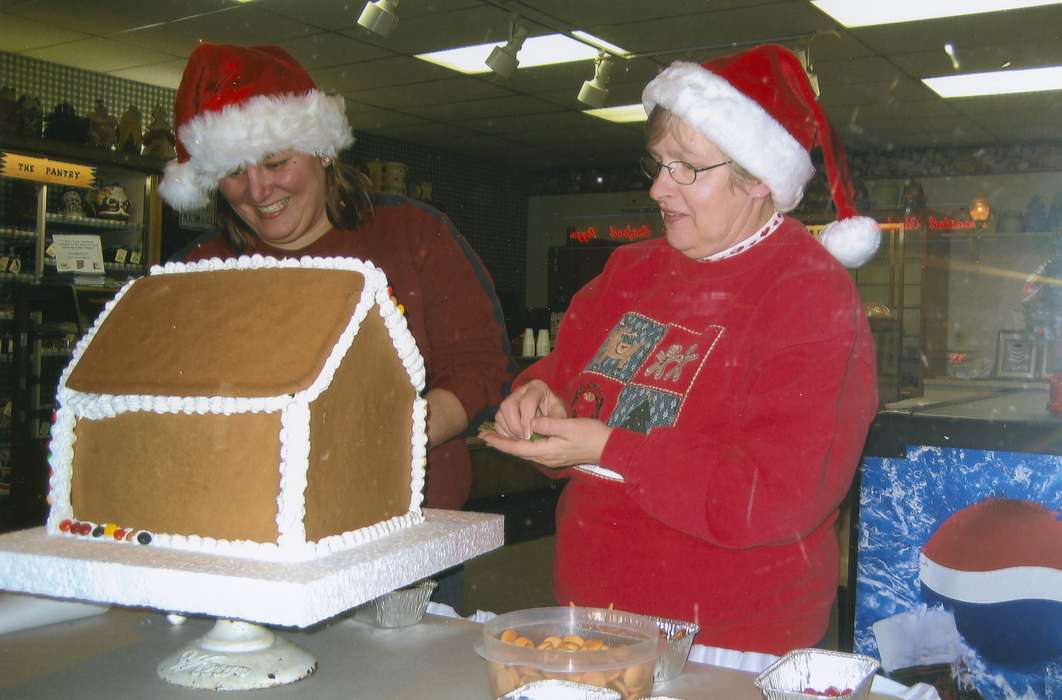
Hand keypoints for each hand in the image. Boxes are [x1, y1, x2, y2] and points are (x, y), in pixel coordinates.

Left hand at [480, 416, 611, 468]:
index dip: (500, 442)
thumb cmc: (590, 434)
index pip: (517, 448)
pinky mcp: (555, 454)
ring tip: (496, 437)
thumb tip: (531, 422)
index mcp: (547, 450)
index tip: (485, 437)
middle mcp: (545, 457)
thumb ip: (549, 424)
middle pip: (517, 452)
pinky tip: (517, 438)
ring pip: (524, 452)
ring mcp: (550, 457)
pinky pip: (531, 451)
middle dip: (500, 444)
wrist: (608, 447)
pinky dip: (520, 445)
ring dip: (509, 445)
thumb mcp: (570, 426)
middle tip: (484, 436)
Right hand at [490, 380, 566, 439]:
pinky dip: (504, 434)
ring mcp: (509, 400)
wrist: (551, 417)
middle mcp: (520, 390)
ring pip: (499, 414)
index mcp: (537, 387)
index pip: (527, 401)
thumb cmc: (556, 415)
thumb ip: (553, 420)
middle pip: (508, 405)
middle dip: (515, 425)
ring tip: (522, 439)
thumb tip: (535, 425)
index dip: (527, 420)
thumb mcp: (560, 416)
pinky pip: (497, 423)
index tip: (531, 434)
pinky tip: (516, 438)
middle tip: (524, 438)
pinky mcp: (502, 412)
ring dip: (509, 431)